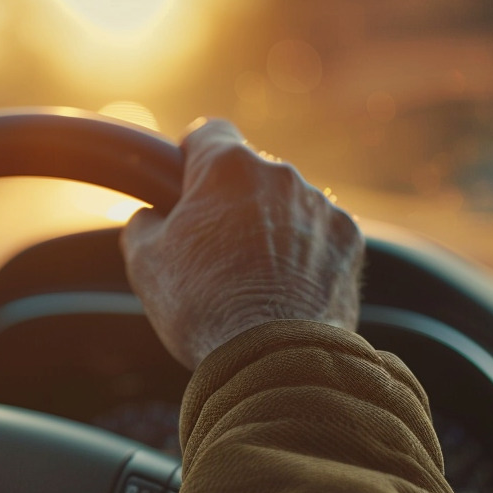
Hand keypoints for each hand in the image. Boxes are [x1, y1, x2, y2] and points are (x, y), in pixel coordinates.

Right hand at [121, 119, 363, 370]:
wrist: (274, 359)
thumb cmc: (202, 307)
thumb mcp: (145, 264)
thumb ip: (143, 224)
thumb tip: (151, 218)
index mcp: (226, 167)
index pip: (208, 133)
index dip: (193, 157)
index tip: (186, 185)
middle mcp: (279, 174)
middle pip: (250, 173)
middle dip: (233, 201)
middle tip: (215, 249)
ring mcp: (320, 206)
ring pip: (288, 203)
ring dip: (273, 226)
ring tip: (256, 278)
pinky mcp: (350, 240)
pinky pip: (320, 234)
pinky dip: (307, 252)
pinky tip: (289, 289)